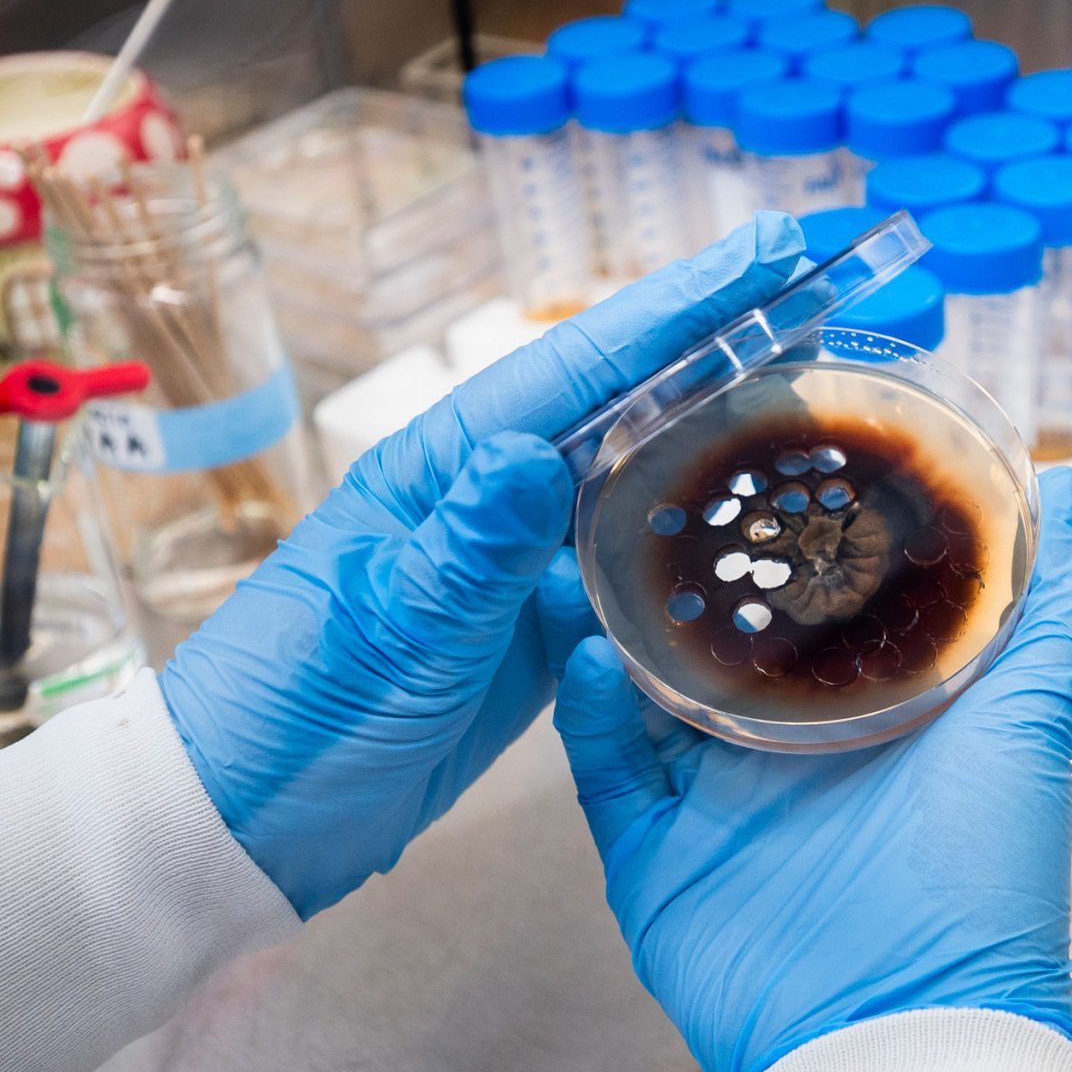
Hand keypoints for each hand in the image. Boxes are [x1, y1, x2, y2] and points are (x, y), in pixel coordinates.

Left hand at [161, 215, 807, 916]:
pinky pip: (627, 569)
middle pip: (623, 402)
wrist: (250, 821)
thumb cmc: (292, 715)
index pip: (582, 368)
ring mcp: (513, 566)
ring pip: (635, 478)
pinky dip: (691, 540)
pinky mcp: (531, 635)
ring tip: (811, 383)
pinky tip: (748, 524)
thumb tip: (532, 451)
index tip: (770, 251)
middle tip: (821, 287)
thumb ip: (467, 547)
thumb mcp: (388, 627)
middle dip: (719, 341)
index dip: (683, 307)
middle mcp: (487, 499)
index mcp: (443, 470)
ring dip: (718, 431)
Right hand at [547, 467, 1071, 1071]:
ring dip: (616, 619)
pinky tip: (589, 650)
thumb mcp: (1031, 725)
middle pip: (717, 639)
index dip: (784, 534)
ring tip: (590, 542)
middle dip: (683, 567)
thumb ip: (1055, 613)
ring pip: (644, 692)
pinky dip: (586, 712)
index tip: (754, 446)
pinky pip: (604, 774)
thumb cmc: (981, 884)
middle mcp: (789, 753)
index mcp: (872, 716)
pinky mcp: (655, 860)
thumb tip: (1071, 498)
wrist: (901, 1035)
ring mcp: (716, 805)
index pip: (814, 605)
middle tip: (645, 480)